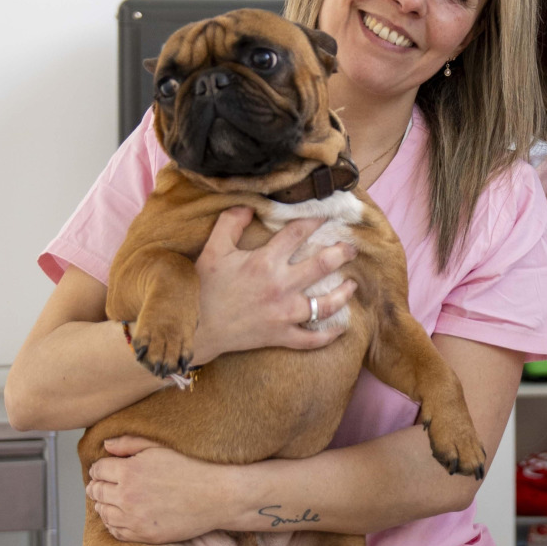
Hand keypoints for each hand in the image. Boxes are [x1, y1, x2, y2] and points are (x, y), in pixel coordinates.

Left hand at [86, 436, 232, 543]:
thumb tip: (106, 445)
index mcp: (130, 470)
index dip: (101, 467)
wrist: (218, 496)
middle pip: (95, 491)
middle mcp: (127, 495)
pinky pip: (115, 531)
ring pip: (102, 512)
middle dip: (98, 485)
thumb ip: (130, 444)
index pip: (98, 469)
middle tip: (106, 483)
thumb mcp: (162, 448)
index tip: (106, 468)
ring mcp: (134, 517)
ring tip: (113, 499)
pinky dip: (113, 523)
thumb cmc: (194, 468)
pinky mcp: (143, 534)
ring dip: (104, 504)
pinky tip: (122, 515)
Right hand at [191, 207, 358, 365]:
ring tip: (353, 285)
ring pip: (325, 304)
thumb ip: (230, 224)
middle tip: (352, 248)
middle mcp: (281, 286)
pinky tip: (340, 329)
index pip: (298, 233)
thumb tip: (248, 205)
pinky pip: (311, 339)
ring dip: (343, 294)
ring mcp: (284, 314)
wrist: (193, 329)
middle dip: (342, 253)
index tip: (328, 215)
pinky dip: (328, 336)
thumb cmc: (202, 288)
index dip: (315, 220)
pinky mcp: (281, 336)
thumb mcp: (213, 250)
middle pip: (323, 265)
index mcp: (265, 261)